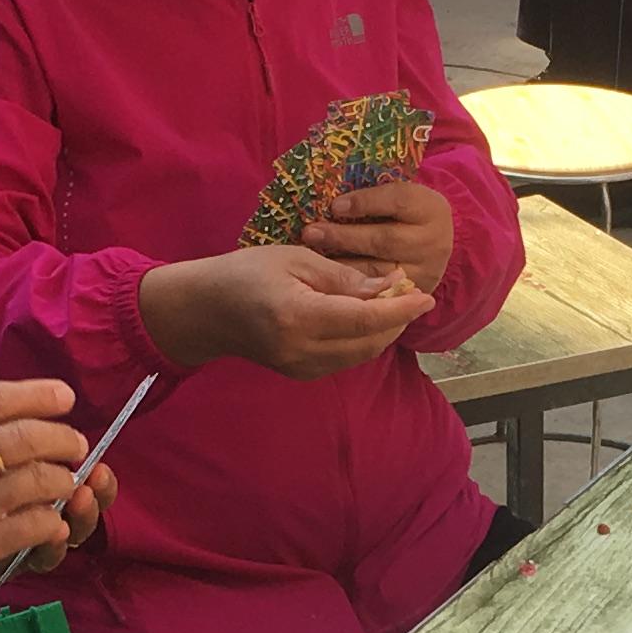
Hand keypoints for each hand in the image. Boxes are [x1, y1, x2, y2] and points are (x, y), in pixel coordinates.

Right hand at [0, 376, 88, 605]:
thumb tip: (1, 404)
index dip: (37, 395)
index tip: (64, 397)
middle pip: (25, 438)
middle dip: (62, 438)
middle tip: (75, 443)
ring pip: (37, 481)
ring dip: (63, 479)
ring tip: (67, 480)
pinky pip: (32, 526)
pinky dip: (51, 521)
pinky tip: (51, 519)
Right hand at [139, 244, 430, 379]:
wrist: (205, 311)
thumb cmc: (246, 272)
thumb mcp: (295, 258)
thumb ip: (342, 277)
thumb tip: (387, 288)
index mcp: (298, 316)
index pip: (364, 319)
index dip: (400, 309)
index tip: (426, 295)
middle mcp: (301, 349)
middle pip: (368, 343)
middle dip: (397, 320)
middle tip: (412, 293)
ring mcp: (300, 368)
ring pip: (360, 355)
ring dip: (383, 332)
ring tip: (395, 303)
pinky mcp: (300, 374)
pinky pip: (344, 359)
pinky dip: (363, 340)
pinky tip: (367, 318)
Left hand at [302, 173, 454, 285]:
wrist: (431, 244)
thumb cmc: (401, 214)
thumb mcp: (396, 197)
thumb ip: (371, 195)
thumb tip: (327, 191)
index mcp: (430, 208)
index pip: (397, 201)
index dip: (365, 202)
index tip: (334, 206)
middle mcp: (433, 243)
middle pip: (384, 240)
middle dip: (344, 237)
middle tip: (311, 233)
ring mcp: (424, 273)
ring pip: (377, 271)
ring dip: (341, 265)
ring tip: (311, 258)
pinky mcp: (411, 296)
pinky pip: (376, 294)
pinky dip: (349, 288)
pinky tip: (325, 281)